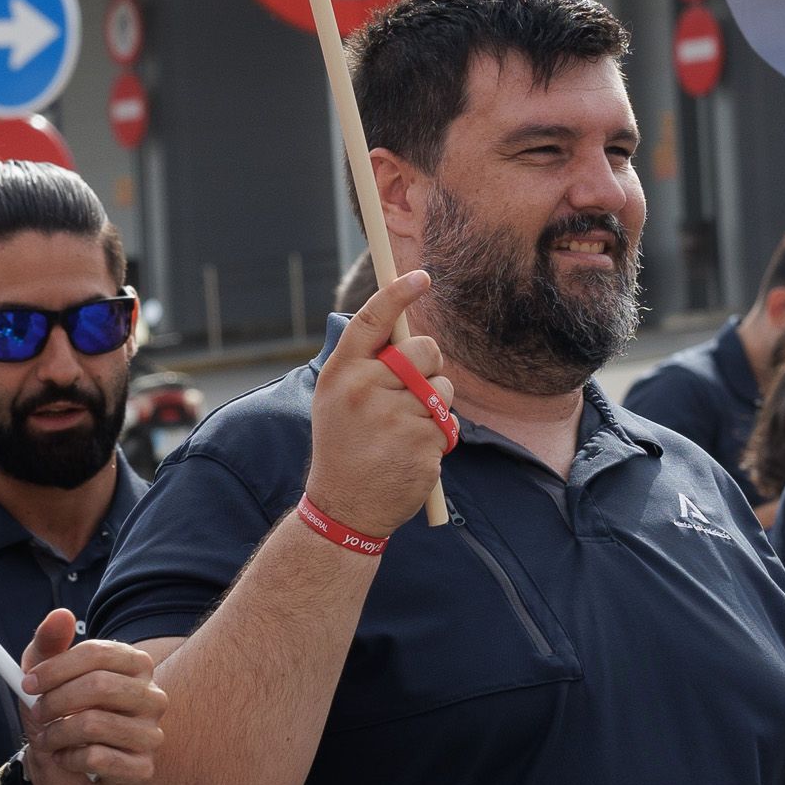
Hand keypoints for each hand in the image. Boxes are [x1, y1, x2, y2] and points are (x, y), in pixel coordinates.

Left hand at [19, 609, 162, 784]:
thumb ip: (49, 643)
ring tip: (49, 739)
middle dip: (55, 701)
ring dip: (57, 734)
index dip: (56, 667)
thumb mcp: (45, 678)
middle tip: (37, 713)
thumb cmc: (60, 717)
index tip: (28, 683)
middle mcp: (152, 697)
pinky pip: (97, 758)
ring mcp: (151, 734)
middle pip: (99, 686)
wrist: (62, 773)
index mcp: (134, 665)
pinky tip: (67, 759)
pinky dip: (69, 759)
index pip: (97, 653)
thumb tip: (61, 615)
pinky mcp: (142, 769)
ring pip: (94, 724)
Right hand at [304, 268, 451, 540]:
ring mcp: (394, 416)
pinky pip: (448, 421)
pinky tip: (412, 453)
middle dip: (429, 364)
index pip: (371, 319)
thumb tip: (402, 323)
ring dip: (436, 404)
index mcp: (341, 373)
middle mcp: (365, 389)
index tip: (422, 276)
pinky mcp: (421, 442)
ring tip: (405, 430)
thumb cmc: (343, 446)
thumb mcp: (336, 399)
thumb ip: (364, 363)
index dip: (398, 293)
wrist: (344, 508)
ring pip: (443, 386)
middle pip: (423, 349)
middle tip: (413, 389)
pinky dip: (438, 435)